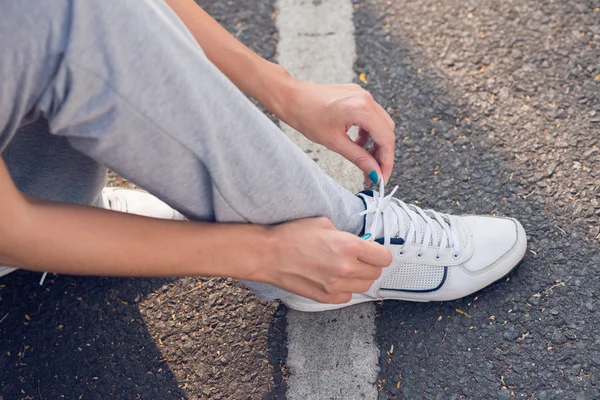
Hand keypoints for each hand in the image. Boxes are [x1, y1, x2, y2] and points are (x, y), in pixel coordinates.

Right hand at [257, 217, 391, 303]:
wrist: (268, 254)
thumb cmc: (291, 235)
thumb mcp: (324, 224)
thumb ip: (346, 234)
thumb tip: (359, 242)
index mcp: (349, 246)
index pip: (383, 257)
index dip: (379, 252)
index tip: (374, 250)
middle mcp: (346, 268)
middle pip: (376, 273)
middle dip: (370, 264)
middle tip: (358, 258)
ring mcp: (336, 285)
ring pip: (364, 286)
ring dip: (359, 277)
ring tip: (344, 268)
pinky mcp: (326, 298)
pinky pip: (347, 297)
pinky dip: (345, 289)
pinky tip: (334, 279)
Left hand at [278, 80, 395, 183]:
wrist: (292, 98)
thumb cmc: (306, 116)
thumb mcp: (334, 142)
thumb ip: (358, 158)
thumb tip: (375, 173)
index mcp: (362, 109)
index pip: (386, 139)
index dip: (386, 162)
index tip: (382, 178)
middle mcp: (366, 99)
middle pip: (387, 132)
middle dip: (383, 154)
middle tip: (374, 173)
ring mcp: (363, 94)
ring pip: (381, 124)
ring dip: (376, 143)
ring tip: (365, 159)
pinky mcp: (357, 94)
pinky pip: (372, 116)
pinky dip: (369, 132)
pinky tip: (358, 143)